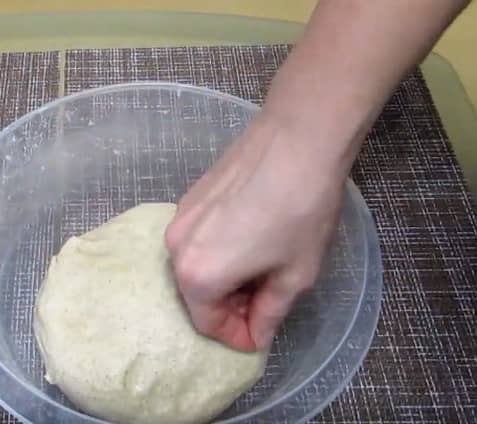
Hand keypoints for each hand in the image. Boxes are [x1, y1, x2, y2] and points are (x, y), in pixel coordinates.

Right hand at [165, 118, 345, 350]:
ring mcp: (178, 219)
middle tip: (265, 302)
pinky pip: (198, 239)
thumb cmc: (300, 212)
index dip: (237, 336)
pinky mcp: (188, 197)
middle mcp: (176, 249)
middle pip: (197, 295)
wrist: (296, 140)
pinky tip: (250, 239)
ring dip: (224, 277)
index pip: (208, 324)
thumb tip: (257, 334)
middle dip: (229, 307)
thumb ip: (269, 313)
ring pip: (196, 265)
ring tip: (260, 268)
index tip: (261, 335)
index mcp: (197, 276)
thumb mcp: (294, 275)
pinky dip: (218, 251)